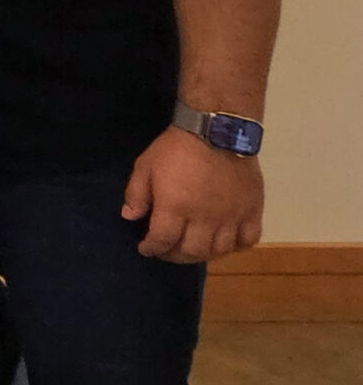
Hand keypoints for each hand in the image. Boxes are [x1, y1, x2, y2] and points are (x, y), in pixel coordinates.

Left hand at [123, 127, 263, 262]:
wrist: (216, 129)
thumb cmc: (176, 147)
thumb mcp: (145, 165)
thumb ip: (136, 194)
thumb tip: (130, 217)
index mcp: (175, 208)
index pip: (162, 241)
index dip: (151, 248)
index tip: (146, 248)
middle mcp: (205, 218)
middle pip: (191, 251)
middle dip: (174, 255)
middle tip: (167, 250)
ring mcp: (231, 216)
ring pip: (219, 251)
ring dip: (203, 254)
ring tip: (193, 247)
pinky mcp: (252, 210)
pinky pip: (248, 240)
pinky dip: (236, 246)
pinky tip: (225, 242)